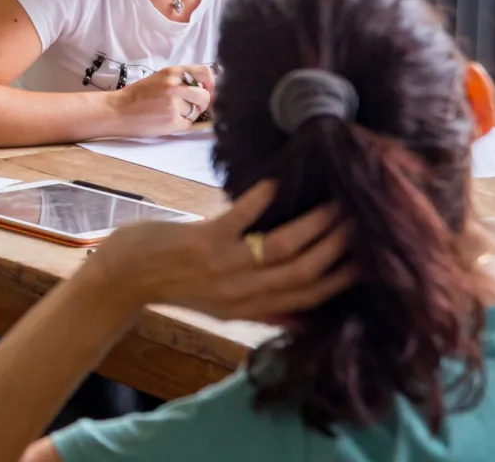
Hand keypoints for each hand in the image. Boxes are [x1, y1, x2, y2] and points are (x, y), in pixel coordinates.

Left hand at [90, 180, 354, 322]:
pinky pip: (240, 219)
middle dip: (338, 247)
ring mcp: (222, 267)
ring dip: (313, 224)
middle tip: (363, 220)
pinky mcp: (202, 242)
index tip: (371, 260)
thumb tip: (308, 313)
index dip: (342, 280)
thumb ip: (264, 307)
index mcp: (249, 309)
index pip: (308, 298)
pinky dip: (261, 200)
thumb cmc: (175, 282)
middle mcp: (240, 293)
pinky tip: (277, 181)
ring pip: (282, 247)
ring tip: (336, 203)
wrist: (123, 276)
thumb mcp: (222, 305)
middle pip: (303, 272)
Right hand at [111, 65, 215, 136]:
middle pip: (205, 95)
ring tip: (170, 113)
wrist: (117, 111)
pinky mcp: (172, 121)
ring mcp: (174, 104)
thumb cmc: (137, 96)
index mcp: (172, 72)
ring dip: (188, 114)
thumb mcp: (159, 79)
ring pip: (196, 111)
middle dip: (201, 103)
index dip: (211, 83)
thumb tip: (203, 88)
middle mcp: (175, 86)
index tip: (209, 90)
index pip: (205, 72)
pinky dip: (180, 124)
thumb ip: (180, 80)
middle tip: (190, 107)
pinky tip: (165, 121)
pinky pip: (188, 124)